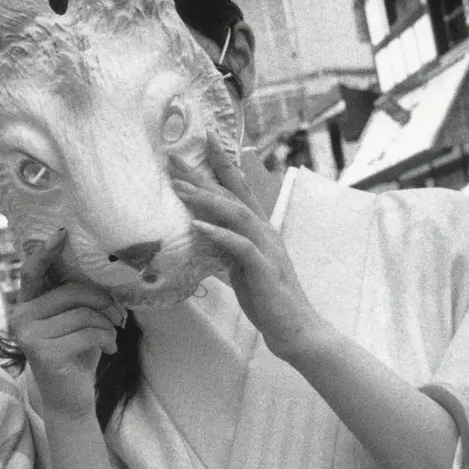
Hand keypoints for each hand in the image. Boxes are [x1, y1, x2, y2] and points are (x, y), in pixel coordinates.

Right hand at [11, 229, 122, 417]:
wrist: (70, 399)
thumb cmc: (76, 354)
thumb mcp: (75, 321)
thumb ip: (75, 297)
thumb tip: (99, 268)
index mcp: (27, 305)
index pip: (32, 272)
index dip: (46, 252)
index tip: (62, 234)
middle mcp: (20, 317)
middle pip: (71, 291)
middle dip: (103, 302)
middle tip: (118, 316)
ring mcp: (29, 334)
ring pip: (83, 313)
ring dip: (108, 325)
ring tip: (112, 336)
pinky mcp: (43, 352)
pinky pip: (88, 332)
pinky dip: (108, 340)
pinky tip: (110, 350)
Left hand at [171, 133, 329, 361]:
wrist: (294, 329)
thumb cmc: (266, 298)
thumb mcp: (239, 266)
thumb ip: (225, 246)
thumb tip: (202, 231)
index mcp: (260, 229)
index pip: (240, 189)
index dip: (223, 163)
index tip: (203, 139)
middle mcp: (265, 232)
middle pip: (234, 194)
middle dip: (205, 172)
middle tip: (175, 156)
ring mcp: (267, 249)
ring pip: (237, 214)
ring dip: (207, 199)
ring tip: (179, 187)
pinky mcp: (265, 269)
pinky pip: (240, 246)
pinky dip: (218, 233)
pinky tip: (197, 225)